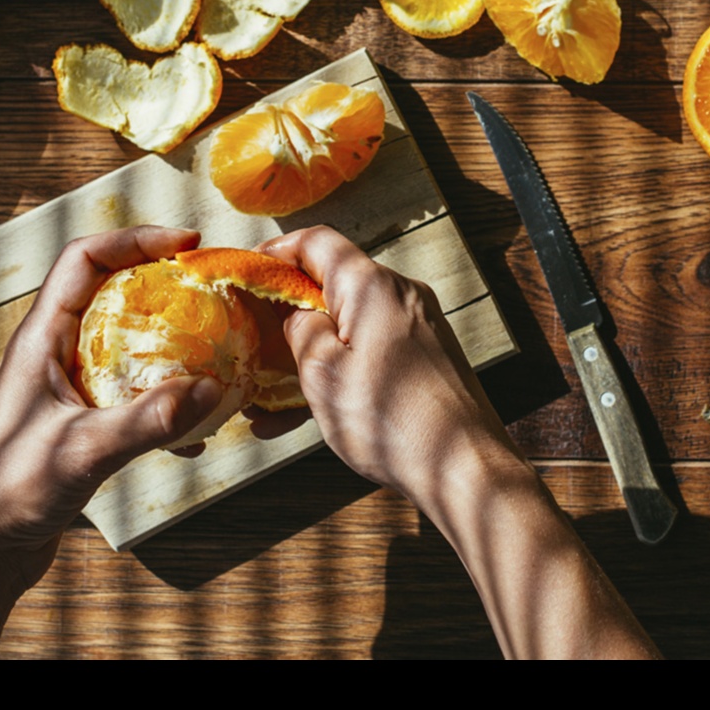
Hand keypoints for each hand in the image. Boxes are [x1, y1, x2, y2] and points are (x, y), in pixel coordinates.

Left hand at [0, 225, 227, 578]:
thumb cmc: (7, 492)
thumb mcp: (83, 451)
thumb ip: (146, 421)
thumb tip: (211, 389)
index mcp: (41, 339)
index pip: (85, 260)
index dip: (134, 240)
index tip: (186, 245)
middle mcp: (53, 355)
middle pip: (113, 294)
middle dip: (164, 290)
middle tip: (212, 295)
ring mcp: (67, 389)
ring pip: (127, 345)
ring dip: (171, 349)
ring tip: (215, 360)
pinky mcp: (80, 424)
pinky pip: (131, 393)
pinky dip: (164, 402)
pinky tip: (192, 434)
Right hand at [255, 226, 515, 507]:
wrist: (462, 467)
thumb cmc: (392, 421)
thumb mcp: (323, 374)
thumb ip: (300, 330)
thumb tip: (294, 313)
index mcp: (372, 286)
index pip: (316, 242)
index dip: (276, 252)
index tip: (247, 275)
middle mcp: (399, 295)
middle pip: (331, 284)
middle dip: (286, 313)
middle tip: (249, 338)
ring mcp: (415, 326)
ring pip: (346, 326)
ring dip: (306, 354)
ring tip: (264, 397)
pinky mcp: (423, 356)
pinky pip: (367, 352)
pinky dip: (336, 373)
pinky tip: (298, 418)